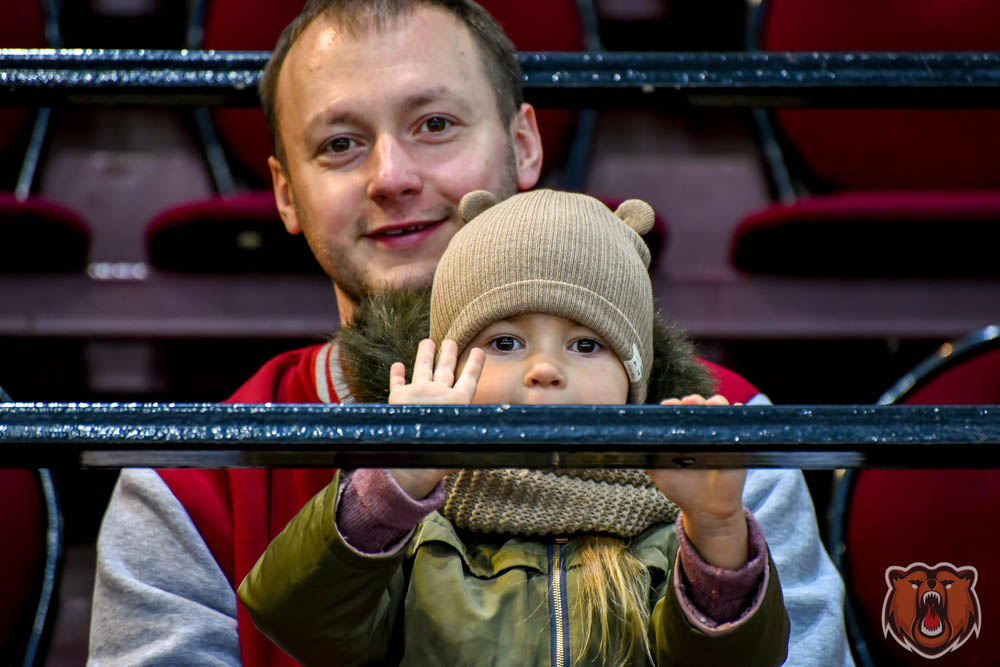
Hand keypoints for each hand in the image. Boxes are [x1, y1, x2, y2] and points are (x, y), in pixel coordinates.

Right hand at [387, 339, 484, 498]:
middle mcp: (437, 397)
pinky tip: (397, 365)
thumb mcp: (464, 444)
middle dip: (448, 355)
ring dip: (425, 357)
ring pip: (422, 371)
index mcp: (455, 403)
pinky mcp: (399, 401)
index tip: (480, 351)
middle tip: (451, 340)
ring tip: (428, 342)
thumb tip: (505, 443)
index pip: (468, 380)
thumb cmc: (439, 456)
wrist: (411, 466)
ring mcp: (417, 397)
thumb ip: (480, 439)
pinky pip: (398, 385)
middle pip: (445, 370)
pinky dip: (397, 375)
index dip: (474, 366)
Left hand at [647, 394, 748, 568]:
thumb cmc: (681, 487)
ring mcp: (718, 431)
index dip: (673, 405)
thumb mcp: (657, 470)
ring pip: (718, 406)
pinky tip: (735, 408)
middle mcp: (698, 427)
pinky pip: (741, 418)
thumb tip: (628, 439)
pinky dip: (739, 409)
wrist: (707, 508)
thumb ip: (647, 453)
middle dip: (693, 400)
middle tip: (691, 403)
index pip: (676, 410)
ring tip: (711, 405)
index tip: (670, 405)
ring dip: (715, 402)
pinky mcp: (737, 438)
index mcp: (680, 431)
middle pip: (697, 403)